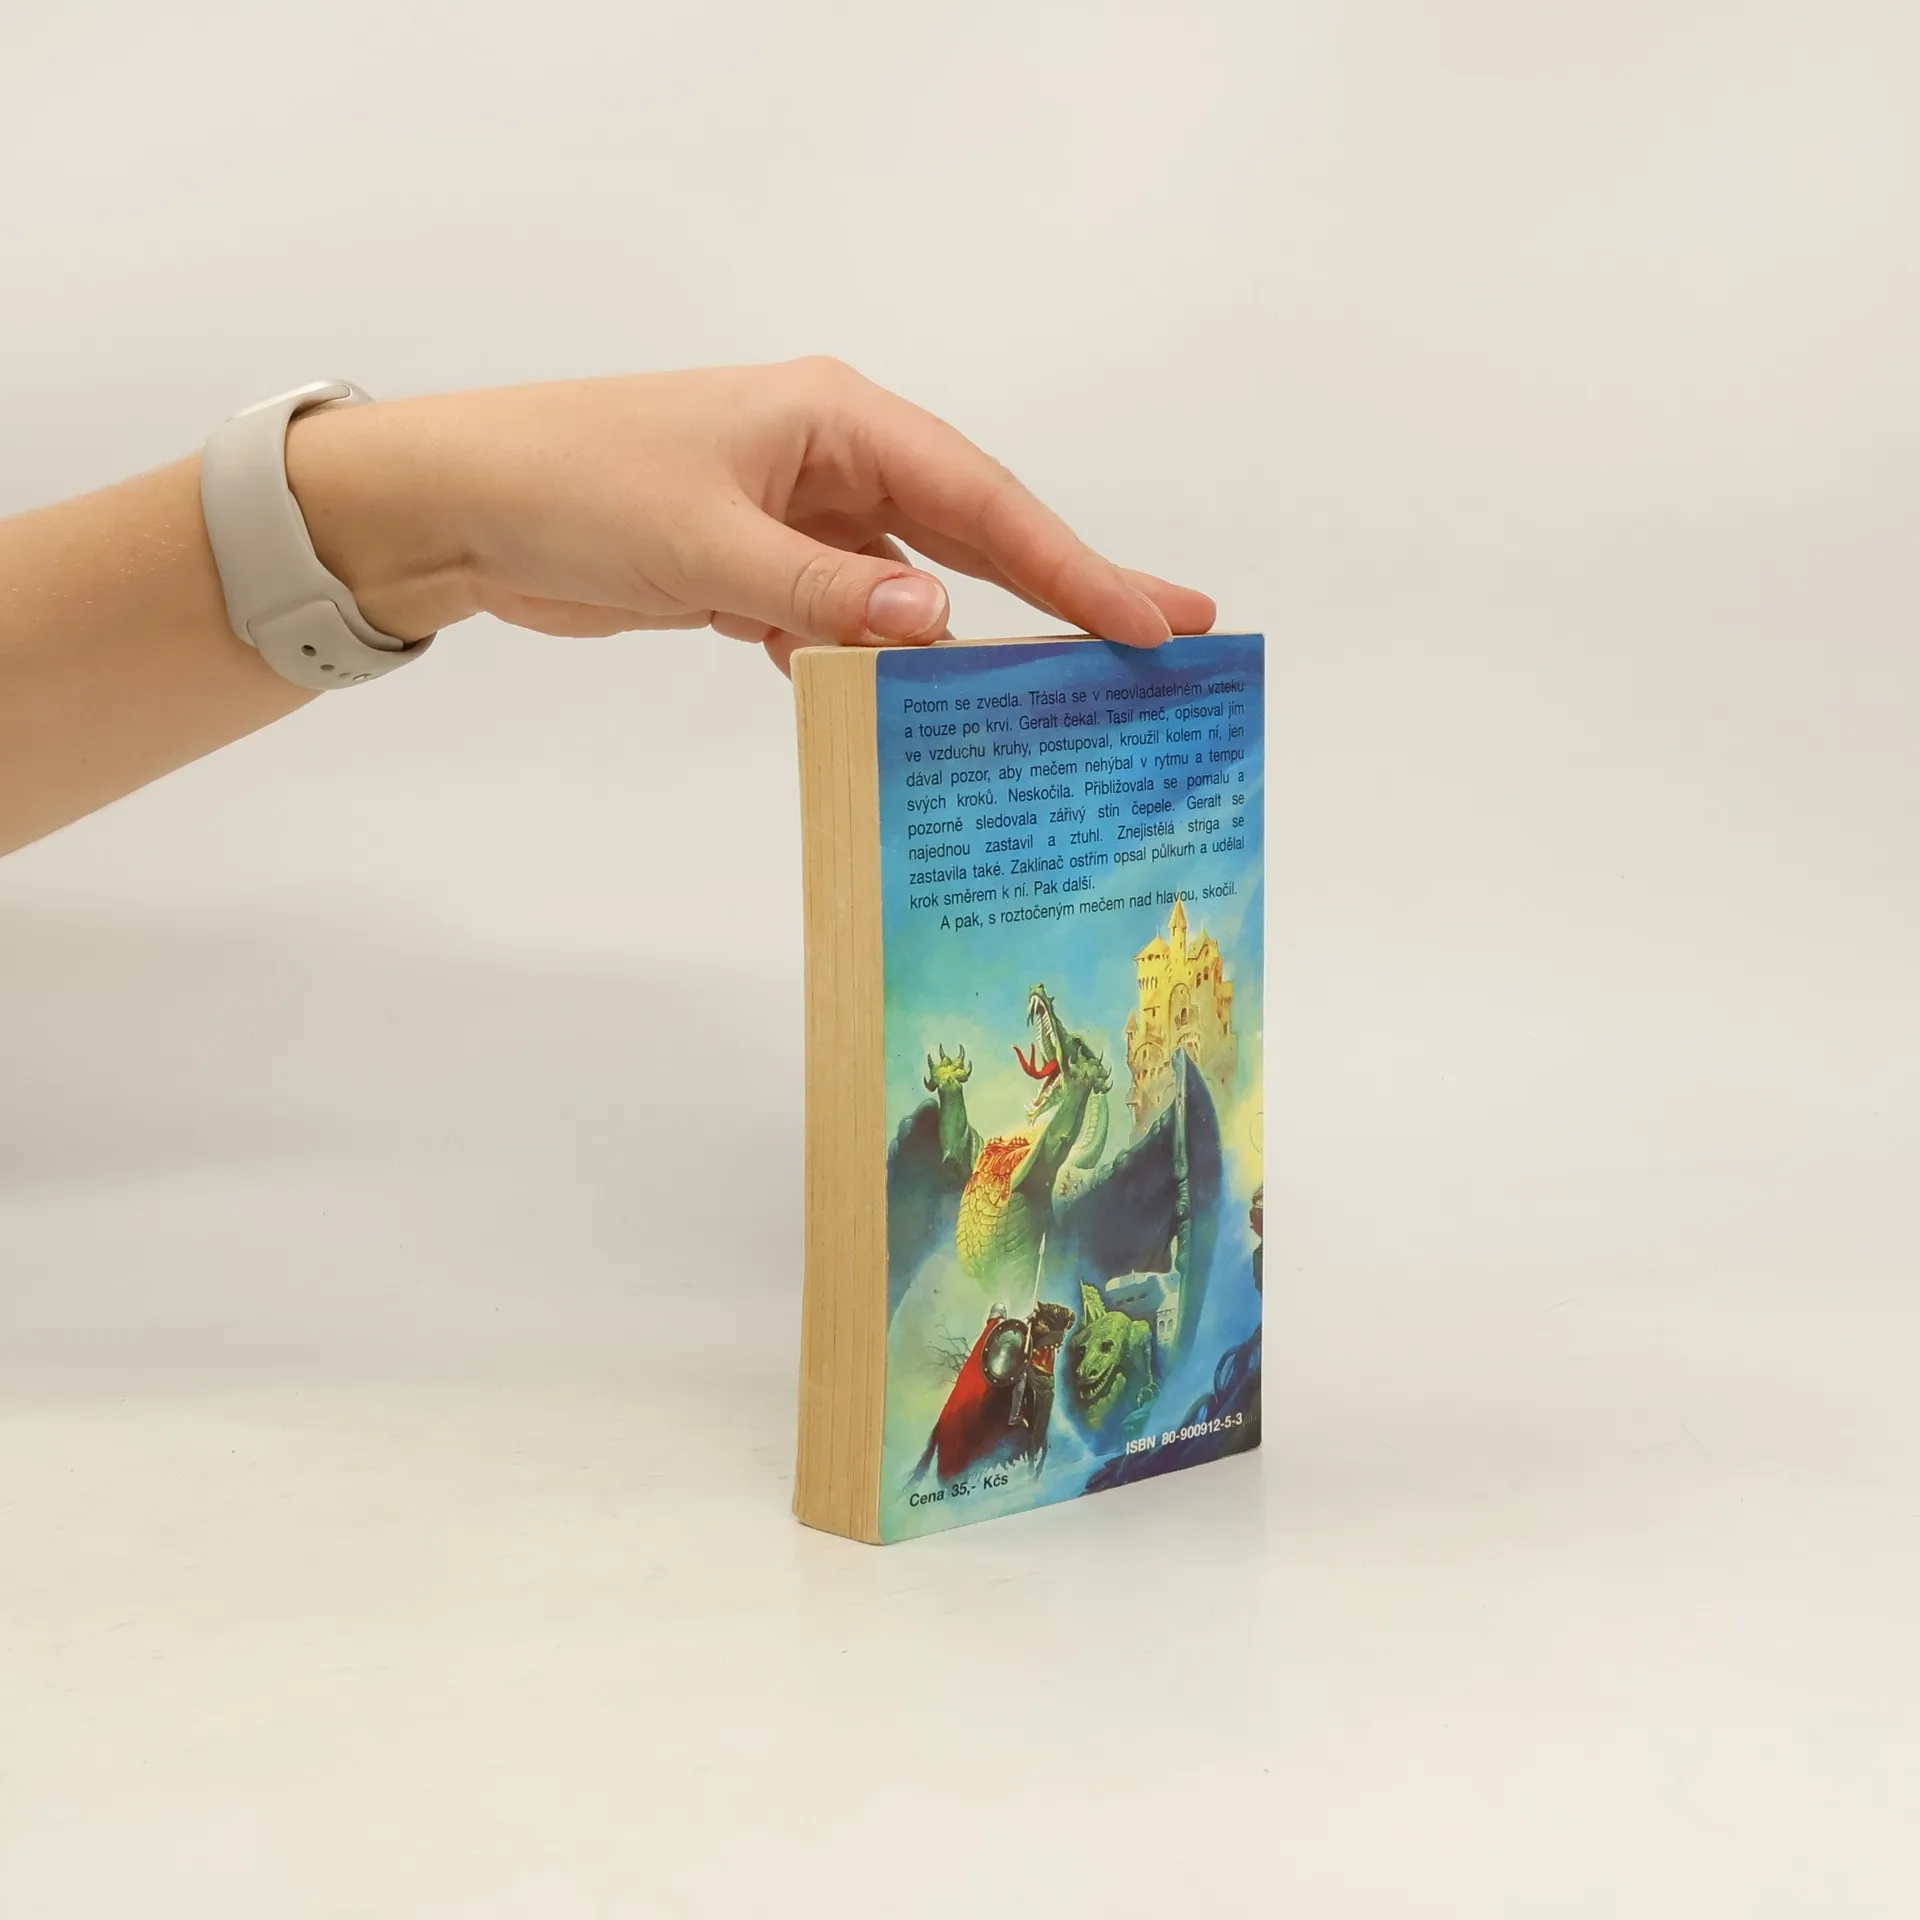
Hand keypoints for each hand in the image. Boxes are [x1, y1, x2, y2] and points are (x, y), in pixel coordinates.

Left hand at [284, 359, 1214, 673]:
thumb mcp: (706, 542)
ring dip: (974, 638)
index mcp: (835, 420)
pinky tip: (912, 706)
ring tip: (1060, 689)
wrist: (457, 505)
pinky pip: (848, 619)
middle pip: (973, 533)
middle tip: (1164, 633)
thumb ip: (826, 589)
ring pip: (914, 583)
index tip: (1148, 621)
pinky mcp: (759, 569)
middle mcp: (832, 459)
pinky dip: (878, 662)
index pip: (980, 500)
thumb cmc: (573, 486)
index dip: (1071, 565)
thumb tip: (942, 623)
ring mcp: (799, 516)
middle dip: (1066, 585)